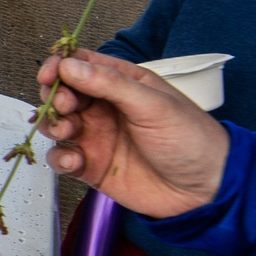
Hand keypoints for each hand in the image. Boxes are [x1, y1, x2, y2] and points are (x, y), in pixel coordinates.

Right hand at [38, 49, 228, 217]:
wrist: (205, 190)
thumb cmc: (192, 141)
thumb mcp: (154, 105)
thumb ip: (111, 84)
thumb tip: (71, 66)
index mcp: (123, 84)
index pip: (81, 64)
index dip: (60, 65)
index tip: (50, 73)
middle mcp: (106, 108)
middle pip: (63, 93)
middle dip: (55, 97)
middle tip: (64, 106)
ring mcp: (97, 137)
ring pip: (57, 124)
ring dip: (54, 125)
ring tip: (68, 131)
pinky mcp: (92, 166)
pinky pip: (62, 158)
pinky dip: (60, 158)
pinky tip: (74, 159)